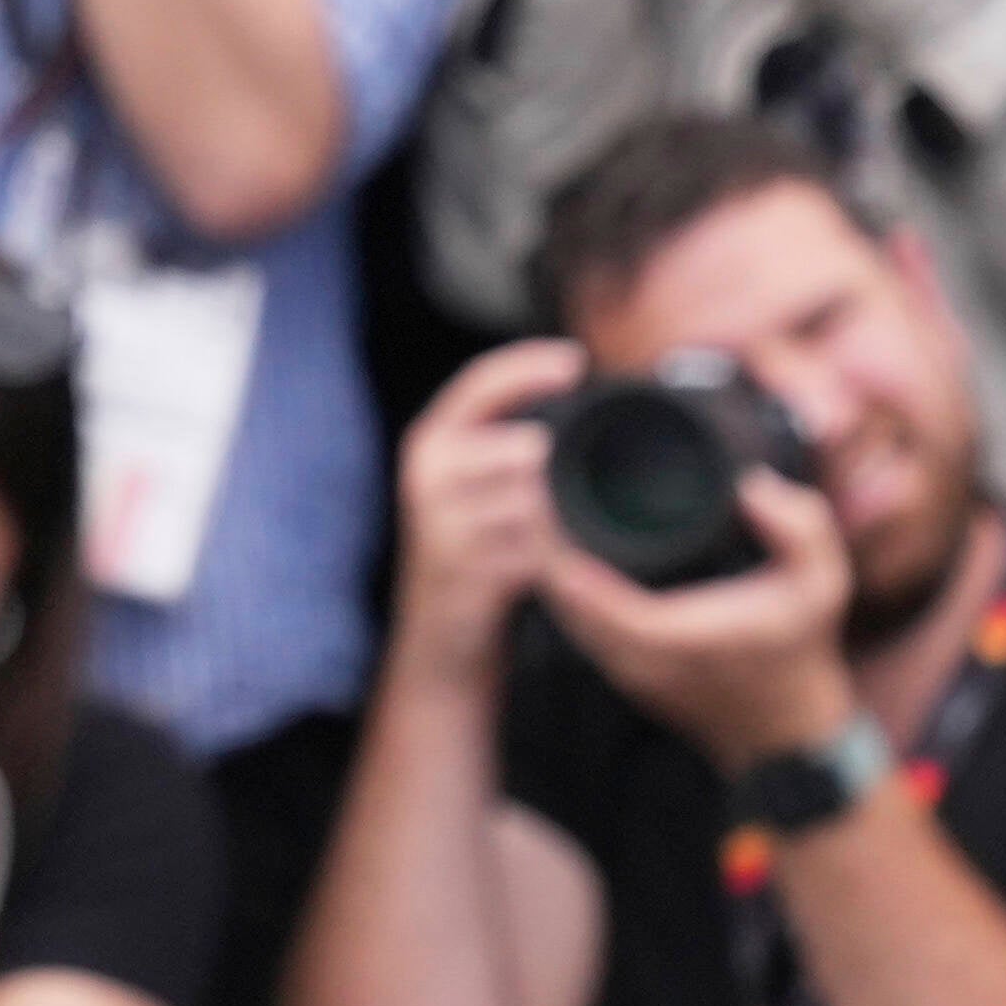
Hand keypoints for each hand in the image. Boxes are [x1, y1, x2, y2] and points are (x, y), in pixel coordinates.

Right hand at [391, 338, 591, 680]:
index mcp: (432, 443)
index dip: (529, 367)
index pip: (481, 384)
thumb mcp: (482, 490)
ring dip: (557, 522)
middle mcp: (429, 474)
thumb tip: (572, 405)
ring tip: (550, 541)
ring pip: (532, 499)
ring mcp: (441, 521)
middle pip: (520, 446)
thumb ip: (512, 447)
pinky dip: (552, 558)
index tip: (576, 361)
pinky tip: (547, 568)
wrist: (442, 643)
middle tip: (570, 495)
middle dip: (554, 473)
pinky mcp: (462, 566)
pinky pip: (531, 548)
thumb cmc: (476, 559)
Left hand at [544, 470, 873, 777]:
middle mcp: (633, 658)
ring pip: (562, 613)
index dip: (556, 542)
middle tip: (537, 489)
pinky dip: (567, 590)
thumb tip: (752, 485)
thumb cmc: (800, 649)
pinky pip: (577, 625)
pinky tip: (567, 551)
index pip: (582, 589)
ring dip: (550, 567)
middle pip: (558, 597)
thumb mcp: (821, 585)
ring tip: (546, 511)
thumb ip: (800, 530)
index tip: (546, 493)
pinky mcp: (624, 672)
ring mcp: (624, 670)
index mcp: (668, 635)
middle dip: (542, 546)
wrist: (790, 729)